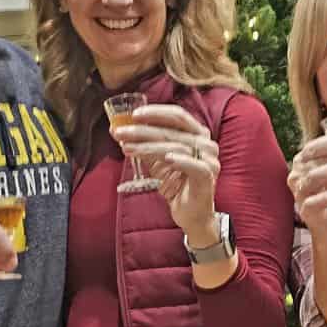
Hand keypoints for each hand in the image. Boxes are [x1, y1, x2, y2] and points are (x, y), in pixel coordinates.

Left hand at [114, 104, 219, 236]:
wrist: (190, 214)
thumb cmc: (175, 184)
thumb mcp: (157, 160)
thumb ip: (144, 144)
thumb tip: (118, 129)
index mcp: (197, 134)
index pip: (177, 116)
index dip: (155, 112)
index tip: (133, 115)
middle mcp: (206, 144)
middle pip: (173, 131)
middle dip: (143, 131)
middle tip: (120, 132)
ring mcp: (209, 160)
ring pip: (178, 147)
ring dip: (149, 147)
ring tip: (127, 148)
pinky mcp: (208, 177)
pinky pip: (195, 166)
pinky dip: (180, 161)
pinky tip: (167, 158)